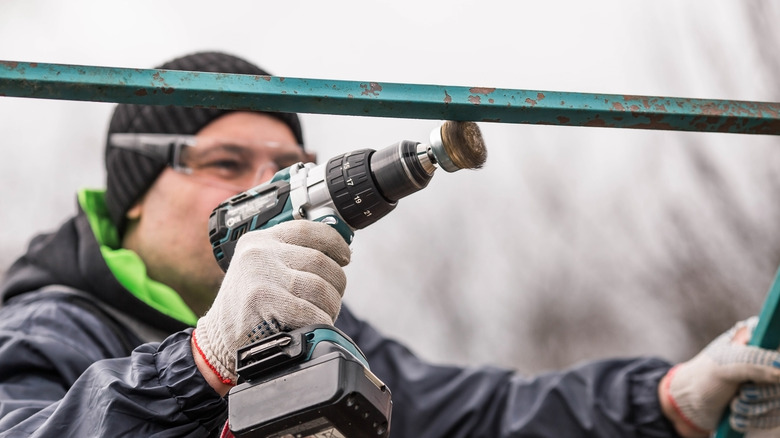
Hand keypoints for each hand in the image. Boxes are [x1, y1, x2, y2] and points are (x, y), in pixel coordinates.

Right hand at [192, 220, 350, 389]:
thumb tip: (339, 254)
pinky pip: (310, 311)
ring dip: (330, 306)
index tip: (345, 256)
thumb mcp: (262, 271)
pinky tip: (314, 327)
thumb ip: (291, 258)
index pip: (308, 229)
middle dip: (336, 284)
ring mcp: (261, 275)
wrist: (217, 343)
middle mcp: (259, 253)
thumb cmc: (248, 309)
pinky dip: (320, 322)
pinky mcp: (264, 300)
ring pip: (319, 287)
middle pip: (320, 261)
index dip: (334, 242)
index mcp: (260, 240)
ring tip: (323, 315)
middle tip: (332, 299)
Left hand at [659, 317, 779, 436]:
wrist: (691, 403)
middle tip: (741, 393)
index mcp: (754, 339)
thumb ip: (752, 364)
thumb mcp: (723, 367)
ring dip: (754, 409)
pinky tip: (736, 415)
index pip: (776, 347)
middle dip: (760, 394)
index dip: (773, 365)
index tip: (755, 378)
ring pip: (777, 401)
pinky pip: (772, 416)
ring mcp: (766, 381)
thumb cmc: (704, 379)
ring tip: (734, 404)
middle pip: (779, 381)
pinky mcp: (765, 401)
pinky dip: (754, 420)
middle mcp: (764, 358)